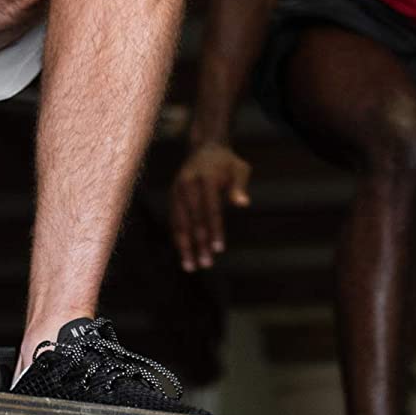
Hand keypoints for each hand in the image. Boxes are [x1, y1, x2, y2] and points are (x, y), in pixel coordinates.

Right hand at [170, 142, 251, 270]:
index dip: (214, 229)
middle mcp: (187, 184)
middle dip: (199, 243)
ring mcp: (176, 190)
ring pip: (179, 222)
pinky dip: (178, 238)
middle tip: (206, 264)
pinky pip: (174, 221)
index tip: (218, 249)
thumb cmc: (227, 162)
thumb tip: (243, 204)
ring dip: (184, 246)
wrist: (204, 148)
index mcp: (205, 177)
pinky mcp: (172, 196)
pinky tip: (184, 254)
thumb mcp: (239, 168)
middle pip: (192, 219)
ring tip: (191, 266)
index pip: (210, 208)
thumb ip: (239, 185)